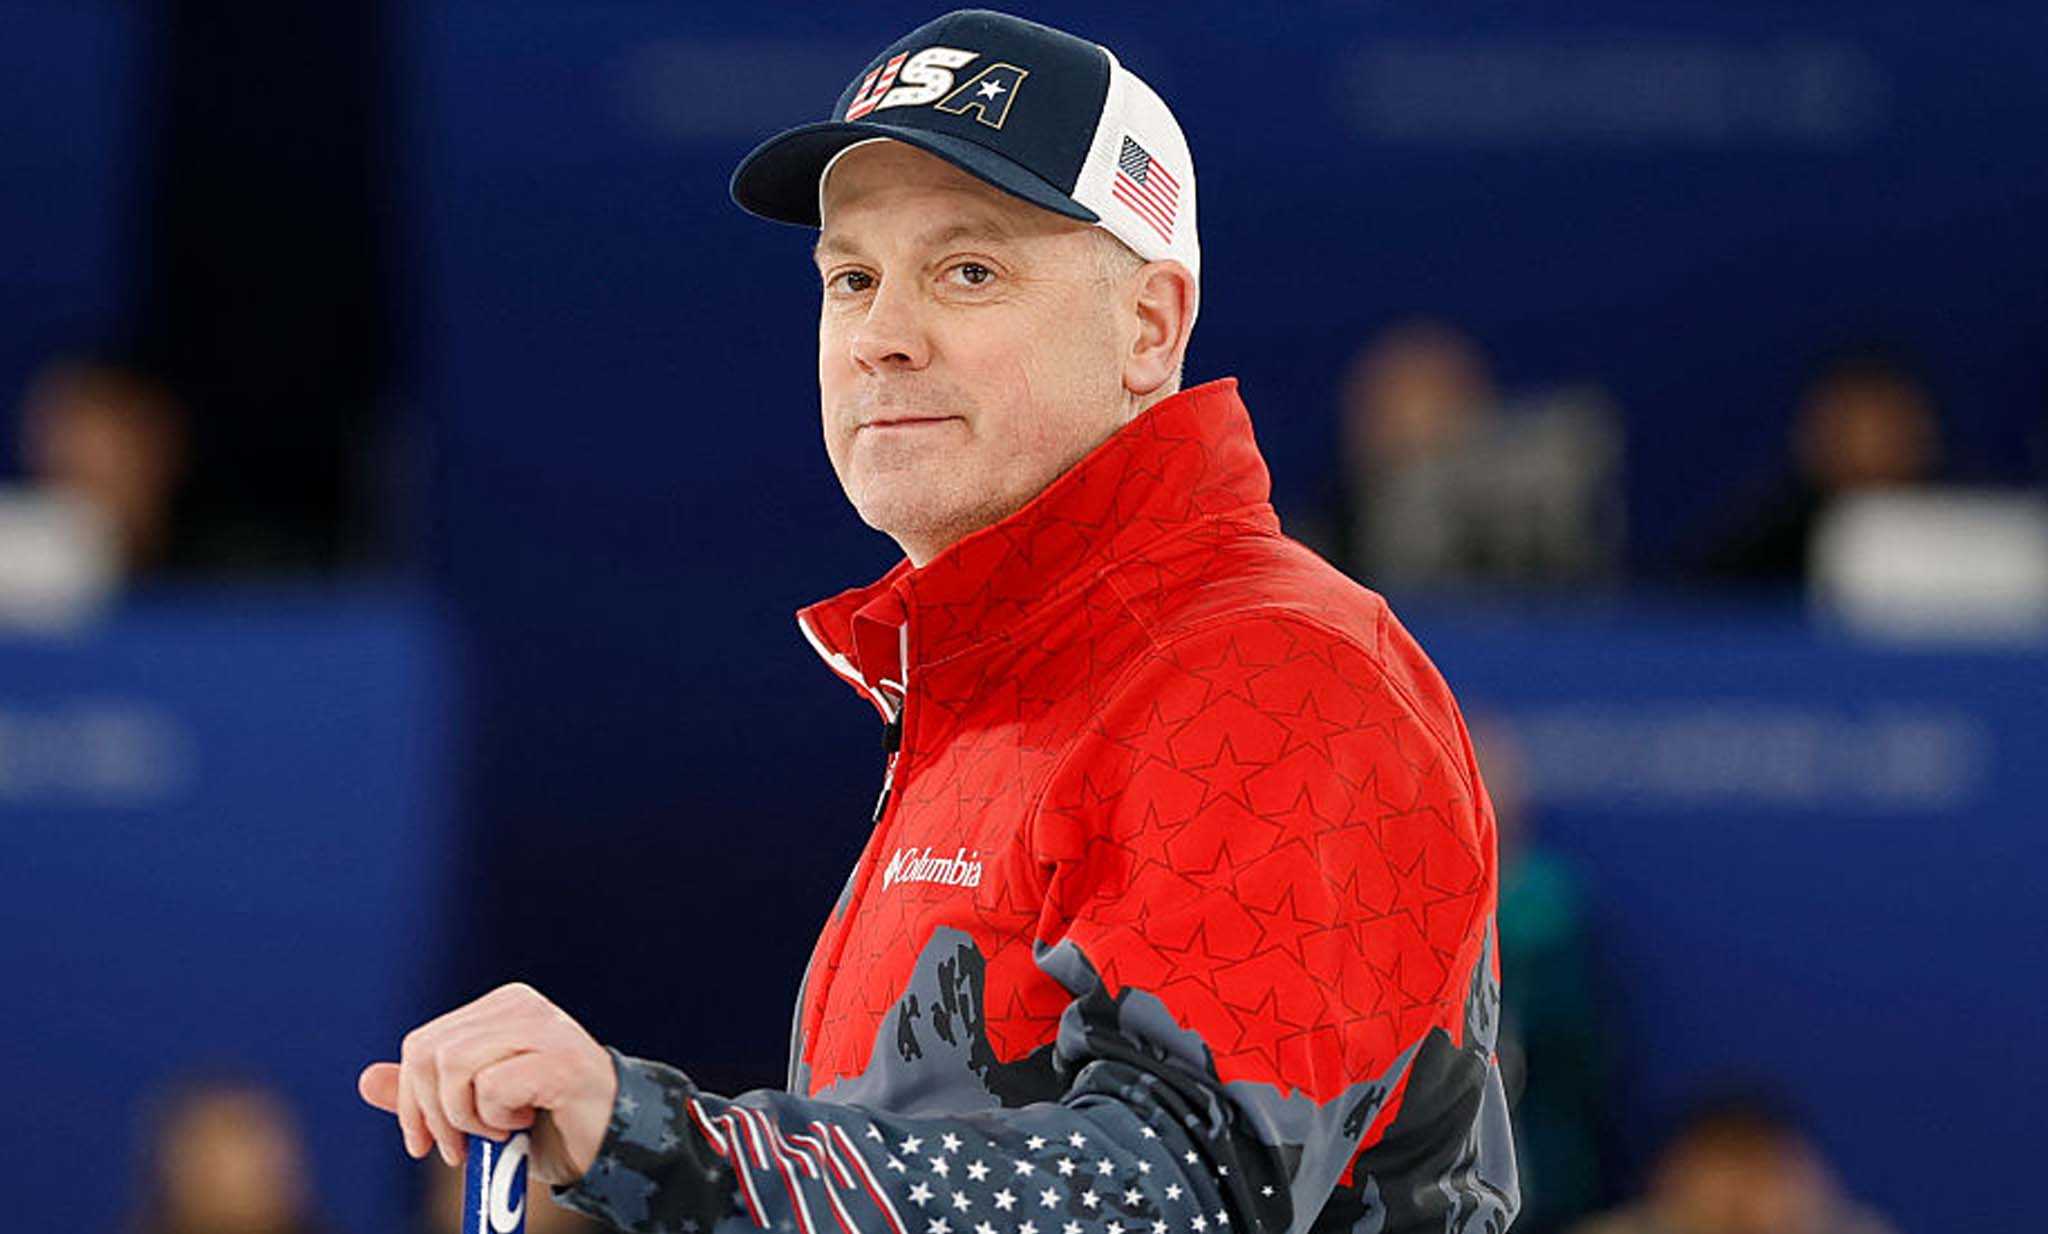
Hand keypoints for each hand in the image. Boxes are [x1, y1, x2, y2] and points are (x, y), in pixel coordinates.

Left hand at [357, 982, 617, 1184]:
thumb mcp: (476, 1109)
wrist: (614, 1139)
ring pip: (454, 1068)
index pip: (421, 1044)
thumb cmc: (548, 1120)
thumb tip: (365, 1080)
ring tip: (499, 1130)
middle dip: (433, 1114)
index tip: (425, 1145)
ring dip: (468, 1118)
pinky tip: (526, 1121)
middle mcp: (520, 1006)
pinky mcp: (560, 1057)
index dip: (411, 1102)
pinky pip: (492, 1087)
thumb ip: (428, 1094)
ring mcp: (543, 1027)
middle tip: (459, 1148)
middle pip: (429, 1054)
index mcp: (499, 1007)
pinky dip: (498, 1118)